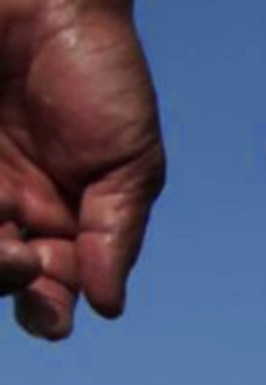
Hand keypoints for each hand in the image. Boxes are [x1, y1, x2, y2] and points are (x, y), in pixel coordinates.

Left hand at [1, 0, 165, 340]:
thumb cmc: (98, 71)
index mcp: (55, 217)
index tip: (51, 312)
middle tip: (24, 259)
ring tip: (4, 224)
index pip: (44, 287)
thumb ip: (116, 236)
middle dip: (7, 283)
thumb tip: (107, 307)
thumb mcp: (132, 164)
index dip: (43, 311)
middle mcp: (4, 203)